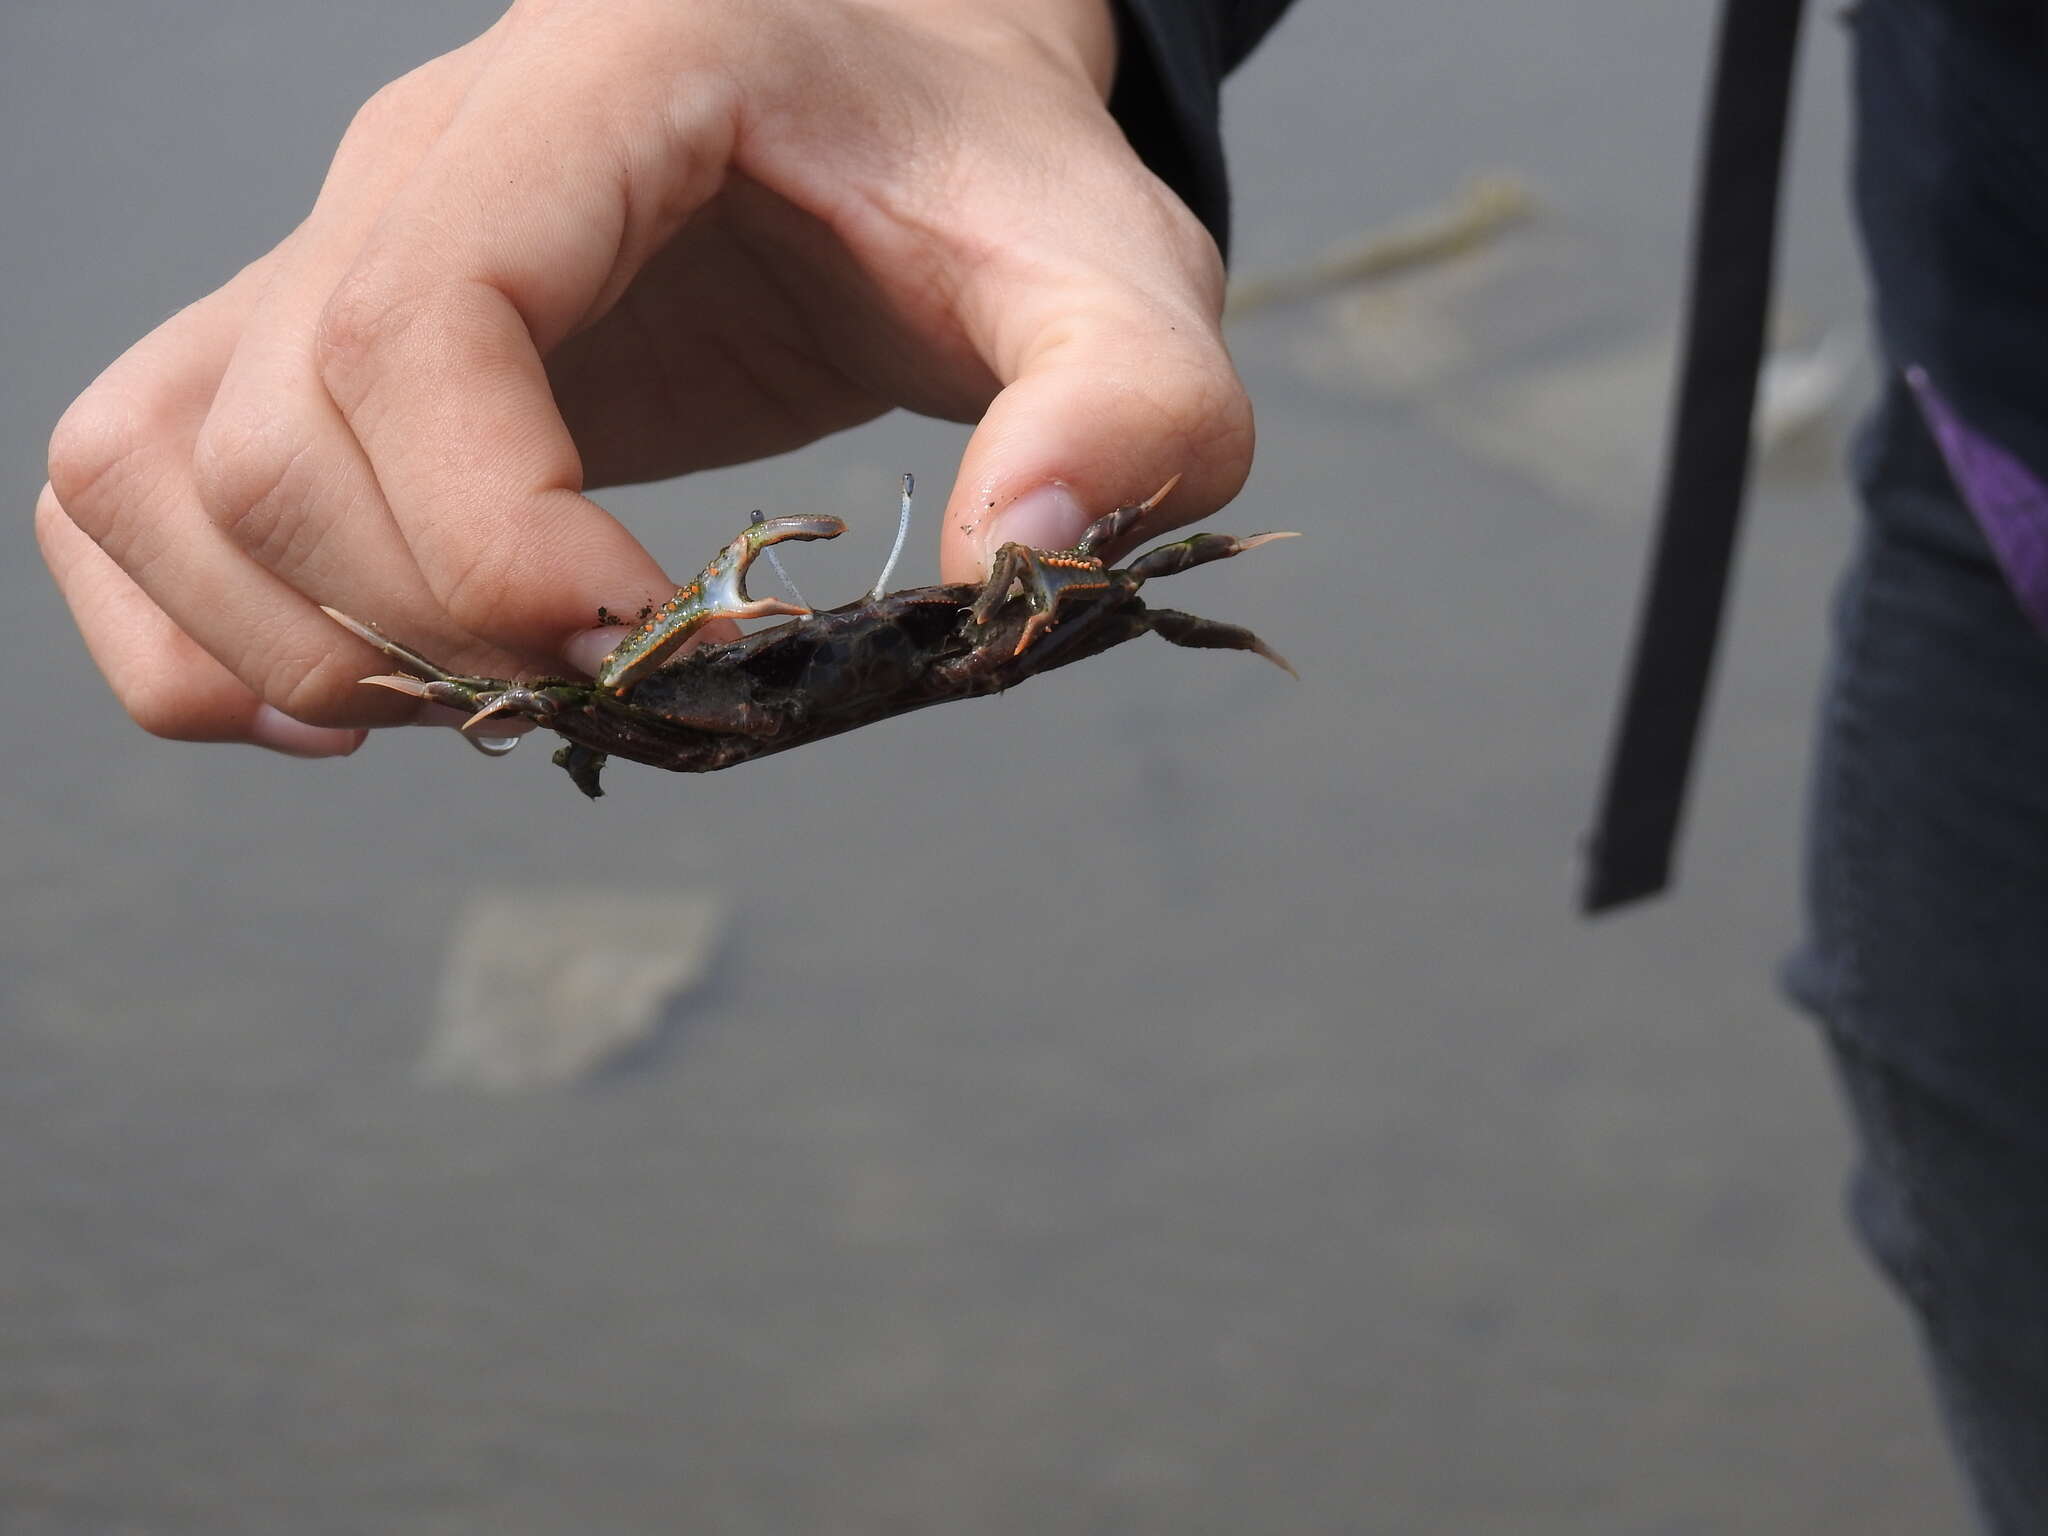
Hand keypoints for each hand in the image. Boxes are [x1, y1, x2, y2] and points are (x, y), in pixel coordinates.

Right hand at [39, 0, 1253, 754]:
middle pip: (270, 429)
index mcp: (608, 82)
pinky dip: (191, 628)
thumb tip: (1014, 562)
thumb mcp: (1120, 275)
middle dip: (426, 631)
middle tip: (618, 694)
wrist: (899, 105)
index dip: (488, 531)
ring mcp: (348, 239)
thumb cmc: (992, 179)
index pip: (419, 313)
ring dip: (294, 646)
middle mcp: (425, 149)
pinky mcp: (332, 338)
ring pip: (157, 463)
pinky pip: (136, 480)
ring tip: (490, 709)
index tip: (648, 646)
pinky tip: (352, 708)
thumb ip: (1133, 407)